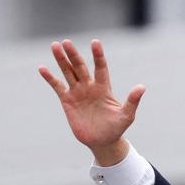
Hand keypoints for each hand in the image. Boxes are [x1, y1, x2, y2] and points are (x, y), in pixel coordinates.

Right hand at [38, 39, 143, 165]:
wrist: (102, 142)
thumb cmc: (116, 128)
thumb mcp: (126, 116)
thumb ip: (132, 101)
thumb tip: (142, 87)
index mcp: (103, 88)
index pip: (100, 67)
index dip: (98, 56)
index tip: (95, 42)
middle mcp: (89, 86)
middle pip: (80, 67)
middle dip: (73, 55)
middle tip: (66, 42)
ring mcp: (78, 92)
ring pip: (68, 72)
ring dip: (61, 60)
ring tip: (55, 46)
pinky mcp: (68, 101)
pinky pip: (58, 87)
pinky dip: (50, 78)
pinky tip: (42, 68)